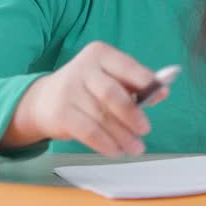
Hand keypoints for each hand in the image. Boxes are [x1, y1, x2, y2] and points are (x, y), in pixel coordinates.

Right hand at [0, 41, 168, 156]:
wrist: (42, 100)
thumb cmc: (87, 88)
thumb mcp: (109, 78)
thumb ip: (134, 84)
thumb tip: (162, 91)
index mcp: (100, 54)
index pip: (127, 67)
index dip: (146, 82)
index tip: (161, 95)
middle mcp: (83, 68)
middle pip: (113, 94)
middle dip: (133, 115)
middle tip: (146, 130)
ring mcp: (69, 90)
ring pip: (102, 116)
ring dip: (122, 136)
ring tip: (136, 148)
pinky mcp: (60, 113)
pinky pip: (88, 131)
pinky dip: (105, 143)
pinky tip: (116, 151)